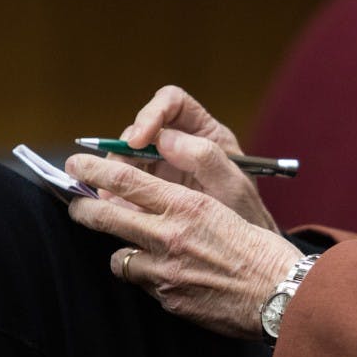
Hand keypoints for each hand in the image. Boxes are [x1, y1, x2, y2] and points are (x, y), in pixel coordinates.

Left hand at [66, 154, 303, 338]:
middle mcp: (170, 236)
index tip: (76, 163)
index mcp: (187, 205)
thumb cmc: (261, 245)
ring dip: (122, 250)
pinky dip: (147, 276)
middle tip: (76, 203)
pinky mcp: (168, 299)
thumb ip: (195, 172)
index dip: (94, 169)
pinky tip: (165, 273)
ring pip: (118, 256)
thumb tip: (165, 145)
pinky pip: (142, 283)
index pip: (127, 180)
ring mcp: (166, 272)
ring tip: (132, 246)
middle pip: (106, 217)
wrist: (281, 295)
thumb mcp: (230, 198)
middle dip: (83, 207)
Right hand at [112, 85, 278, 233]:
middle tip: (117, 172)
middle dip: (125, 147)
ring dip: (116, 172)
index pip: (173, 102)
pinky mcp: (151, 191)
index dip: (151, 113)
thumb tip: (165, 138)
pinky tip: (113, 207)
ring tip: (109, 194)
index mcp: (205, 132)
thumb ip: (205, 158)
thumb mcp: (233, 186)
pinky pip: (126, 184)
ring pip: (129, 156)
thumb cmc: (246, 215)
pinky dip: (115, 193)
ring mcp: (163, 167)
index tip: (139, 139)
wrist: (242, 253)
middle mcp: (181, 144)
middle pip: (142, 129)